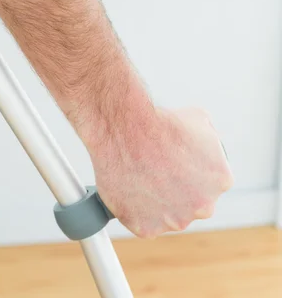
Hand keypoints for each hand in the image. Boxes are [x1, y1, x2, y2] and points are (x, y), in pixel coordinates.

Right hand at [89, 106, 233, 237]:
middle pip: (192, 204)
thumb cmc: (161, 121)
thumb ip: (208, 140)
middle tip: (157, 170)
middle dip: (177, 191)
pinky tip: (130, 189)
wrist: (128, 129)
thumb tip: (205, 144)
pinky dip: (136, 211)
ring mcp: (175, 221)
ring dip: (157, 203)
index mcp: (221, 180)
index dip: (192, 172)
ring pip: (167, 216)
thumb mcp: (199, 119)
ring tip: (141, 176)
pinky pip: (143, 224)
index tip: (175, 163)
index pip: (209, 183)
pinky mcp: (147, 228)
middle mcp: (203, 206)